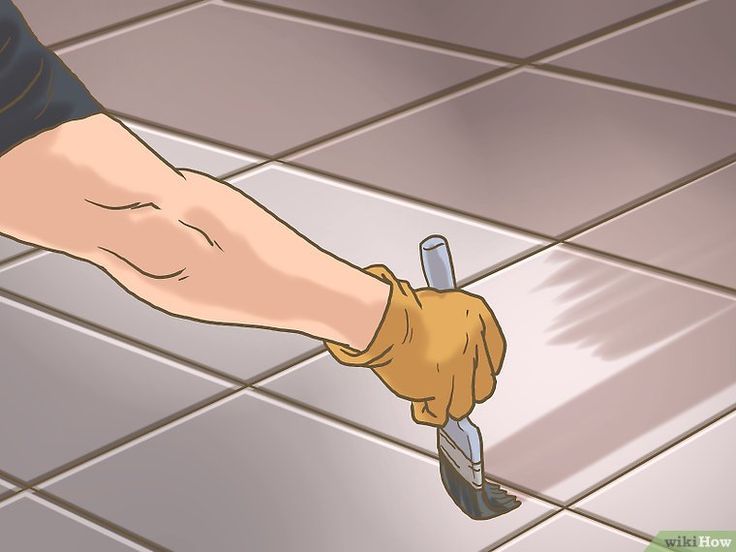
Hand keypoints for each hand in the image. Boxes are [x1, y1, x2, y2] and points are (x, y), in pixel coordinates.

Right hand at [325, 265, 505, 425]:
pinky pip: (441, 412)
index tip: (473, 375)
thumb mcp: (440, 308)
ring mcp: (461, 369)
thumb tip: (455, 352)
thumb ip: (455, 332)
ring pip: (463, 403)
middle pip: (483, 384)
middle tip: (449, 389)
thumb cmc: (403, 311)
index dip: (481, 368)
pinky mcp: (443, 390)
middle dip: (466, 390)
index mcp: (479, 317)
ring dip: (446, 403)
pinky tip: (423, 407)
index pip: (494, 354)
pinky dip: (430, 413)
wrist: (386, 321)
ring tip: (429, 397)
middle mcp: (475, 343)